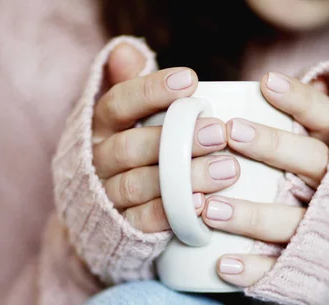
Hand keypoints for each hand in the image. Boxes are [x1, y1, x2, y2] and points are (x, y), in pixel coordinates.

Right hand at [92, 44, 238, 231]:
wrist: (111, 214)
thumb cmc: (136, 153)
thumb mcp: (131, 119)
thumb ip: (133, 86)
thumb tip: (127, 51)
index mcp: (102, 128)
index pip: (118, 104)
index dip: (151, 91)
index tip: (191, 80)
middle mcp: (100, 161)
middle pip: (130, 148)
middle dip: (176, 140)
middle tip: (219, 132)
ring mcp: (109, 197)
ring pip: (139, 186)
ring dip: (185, 177)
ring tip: (228, 169)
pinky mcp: (124, 230)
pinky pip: (144, 223)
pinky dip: (172, 213)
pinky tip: (203, 204)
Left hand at [203, 72, 328, 286]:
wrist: (328, 258)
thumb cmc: (302, 189)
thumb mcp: (307, 154)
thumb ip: (291, 127)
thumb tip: (261, 83)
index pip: (326, 119)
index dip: (301, 100)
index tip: (265, 83)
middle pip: (314, 162)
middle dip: (273, 145)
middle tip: (230, 131)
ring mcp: (323, 231)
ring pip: (293, 220)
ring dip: (252, 214)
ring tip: (209, 209)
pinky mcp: (306, 268)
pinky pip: (280, 269)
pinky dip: (252, 268)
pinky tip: (221, 264)